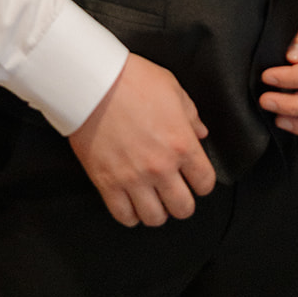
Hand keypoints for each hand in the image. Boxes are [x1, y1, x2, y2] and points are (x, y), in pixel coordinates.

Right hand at [68, 53, 215, 227]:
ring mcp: (133, 177)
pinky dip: (129, 213)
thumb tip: (200, 132)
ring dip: (156, 210)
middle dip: (181, 201)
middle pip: (183, 208)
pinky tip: (129, 200)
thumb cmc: (130, 78)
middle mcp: (161, 166)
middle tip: (172, 190)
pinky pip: (124, 216)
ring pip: (155, 218)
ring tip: (151, 198)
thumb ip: (190, 114)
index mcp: (181, 143)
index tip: (193, 178)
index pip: (205, 183)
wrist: (92, 81)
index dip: (201, 181)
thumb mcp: (171, 87)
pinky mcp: (107, 182)